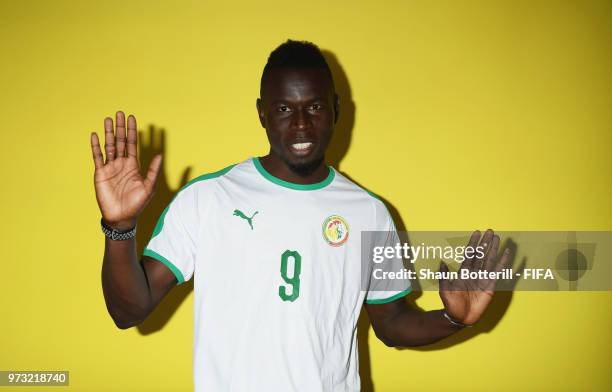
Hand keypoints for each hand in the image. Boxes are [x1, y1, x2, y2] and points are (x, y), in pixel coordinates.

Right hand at [90, 111, 161, 229]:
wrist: (122, 217)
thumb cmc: (137, 204)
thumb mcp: (149, 187)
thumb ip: (153, 170)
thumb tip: (159, 155)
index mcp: (133, 165)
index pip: (133, 144)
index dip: (132, 131)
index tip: (132, 118)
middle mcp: (121, 164)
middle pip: (121, 141)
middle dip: (120, 128)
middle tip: (120, 113)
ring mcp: (110, 167)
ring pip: (109, 146)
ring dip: (109, 133)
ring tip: (108, 119)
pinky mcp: (100, 173)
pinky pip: (97, 157)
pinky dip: (95, 146)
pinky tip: (94, 135)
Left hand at [438, 229, 510, 325]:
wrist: (460, 318)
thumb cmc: (451, 304)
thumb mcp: (445, 290)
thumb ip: (444, 276)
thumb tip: (442, 261)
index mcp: (463, 272)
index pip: (470, 254)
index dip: (473, 243)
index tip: (477, 232)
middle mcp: (474, 273)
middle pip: (481, 254)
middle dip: (485, 243)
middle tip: (490, 230)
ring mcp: (483, 279)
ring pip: (490, 261)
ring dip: (494, 249)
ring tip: (498, 238)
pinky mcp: (491, 287)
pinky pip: (498, 273)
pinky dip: (503, 263)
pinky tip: (507, 254)